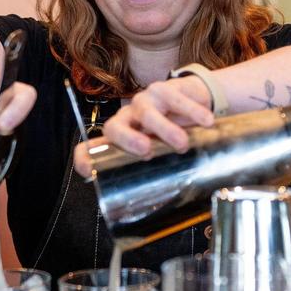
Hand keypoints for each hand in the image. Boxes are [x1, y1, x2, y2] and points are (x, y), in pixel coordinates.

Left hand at [73, 75, 213, 176]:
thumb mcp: (163, 151)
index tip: (89, 171)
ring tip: (182, 143)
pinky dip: (192, 112)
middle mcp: (127, 119)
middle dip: (127, 139)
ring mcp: (144, 102)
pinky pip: (176, 99)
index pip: (91, 148)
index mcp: (120, 139)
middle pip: (114, 127)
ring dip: (164, 128)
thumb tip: (166, 201)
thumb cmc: (174, 132)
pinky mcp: (164, 89)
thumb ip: (160, 169)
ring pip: (146, 113)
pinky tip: (205, 122)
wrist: (195, 101)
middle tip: (147, 151)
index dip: (85, 159)